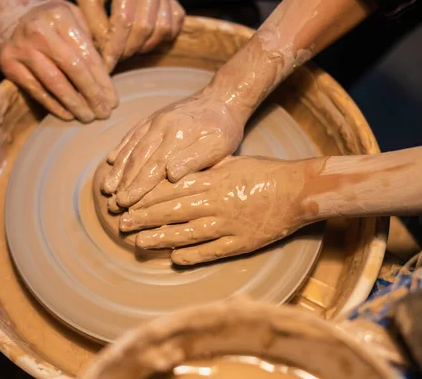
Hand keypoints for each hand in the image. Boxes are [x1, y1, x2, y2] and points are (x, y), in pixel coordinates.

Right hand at [0, 0, 117, 121]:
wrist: (4, 16)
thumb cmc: (49, 20)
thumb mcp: (72, 16)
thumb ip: (89, 39)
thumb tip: (108, 74)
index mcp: (60, 15)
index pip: (87, 54)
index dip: (102, 80)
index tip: (113, 100)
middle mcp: (39, 30)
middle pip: (73, 68)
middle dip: (92, 94)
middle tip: (104, 113)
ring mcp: (21, 48)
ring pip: (53, 82)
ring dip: (74, 104)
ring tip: (88, 117)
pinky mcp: (8, 65)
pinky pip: (35, 90)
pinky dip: (53, 105)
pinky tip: (68, 115)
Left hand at [75, 0, 184, 69]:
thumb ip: (92, 18)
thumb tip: (105, 49)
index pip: (124, 19)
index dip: (115, 46)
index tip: (106, 64)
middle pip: (145, 27)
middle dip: (128, 50)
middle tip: (114, 57)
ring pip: (162, 29)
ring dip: (144, 46)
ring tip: (126, 48)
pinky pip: (174, 25)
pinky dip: (160, 38)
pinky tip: (143, 38)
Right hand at [102, 90, 248, 208]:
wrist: (223, 96)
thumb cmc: (225, 127)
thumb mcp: (220, 144)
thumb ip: (195, 159)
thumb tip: (170, 175)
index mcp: (178, 135)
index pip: (154, 166)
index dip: (138, 187)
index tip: (126, 203)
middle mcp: (161, 126)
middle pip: (137, 159)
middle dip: (123, 183)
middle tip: (113, 203)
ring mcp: (154, 120)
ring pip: (131, 147)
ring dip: (118, 169)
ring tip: (107, 187)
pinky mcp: (152, 118)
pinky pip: (132, 134)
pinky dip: (121, 148)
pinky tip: (112, 160)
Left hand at [119, 157, 311, 264]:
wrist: (298, 191)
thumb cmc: (264, 172)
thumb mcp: (231, 161)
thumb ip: (204, 167)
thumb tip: (175, 169)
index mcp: (212, 181)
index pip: (172, 190)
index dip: (147, 198)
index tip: (128, 202)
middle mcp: (215, 203)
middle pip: (173, 212)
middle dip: (145, 219)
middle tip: (123, 224)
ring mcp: (228, 225)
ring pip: (188, 233)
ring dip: (161, 239)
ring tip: (140, 243)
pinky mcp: (241, 243)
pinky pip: (212, 251)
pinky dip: (193, 255)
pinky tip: (175, 258)